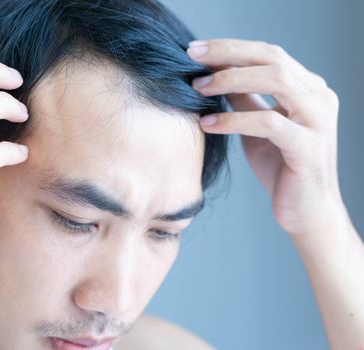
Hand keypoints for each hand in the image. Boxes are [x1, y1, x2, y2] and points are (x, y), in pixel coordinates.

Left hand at [187, 39, 342, 235]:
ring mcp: (317, 120)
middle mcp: (318, 97)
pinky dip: (234, 120)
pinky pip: (269, 123)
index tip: (195, 49)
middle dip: (227, 53)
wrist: (306, 212)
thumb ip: (244, 100)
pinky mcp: (308, 147)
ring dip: (231, 80)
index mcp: (308, 88)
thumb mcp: (257, 127)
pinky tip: (207, 124)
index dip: (230, 47)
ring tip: (197, 87)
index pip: (268, 53)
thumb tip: (214, 75)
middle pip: (272, 57)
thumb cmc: (281, 168)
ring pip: (277, 80)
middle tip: (191, 57)